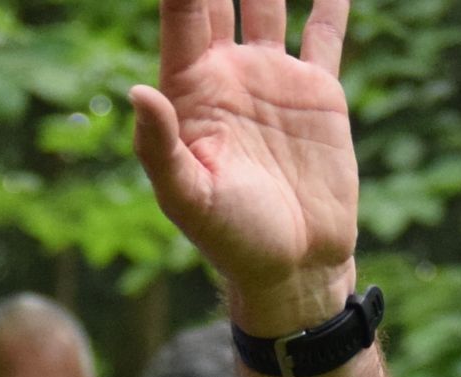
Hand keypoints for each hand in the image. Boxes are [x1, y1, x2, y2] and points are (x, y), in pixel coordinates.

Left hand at [130, 0, 361, 335]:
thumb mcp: (189, 200)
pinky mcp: (317, 90)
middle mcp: (227, 72)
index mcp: (190, 89)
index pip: (183, 9)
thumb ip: (160, 148)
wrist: (295, 267)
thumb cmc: (232, 241)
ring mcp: (273, 76)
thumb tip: (136, 91)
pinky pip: (324, 29)